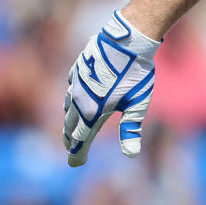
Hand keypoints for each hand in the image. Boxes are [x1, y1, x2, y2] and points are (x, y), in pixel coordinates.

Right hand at [63, 10, 160, 166]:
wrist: (126, 40)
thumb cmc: (136, 73)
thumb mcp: (137, 104)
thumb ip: (131, 130)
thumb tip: (131, 155)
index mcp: (92, 112)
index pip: (81, 140)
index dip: (78, 154)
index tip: (76, 164)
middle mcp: (78, 99)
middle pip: (71, 125)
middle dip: (72, 139)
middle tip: (72, 150)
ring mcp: (75, 83)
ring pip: (68, 107)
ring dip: (69, 120)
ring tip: (71, 129)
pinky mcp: (77, 69)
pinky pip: (70, 89)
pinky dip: (71, 99)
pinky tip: (73, 99)